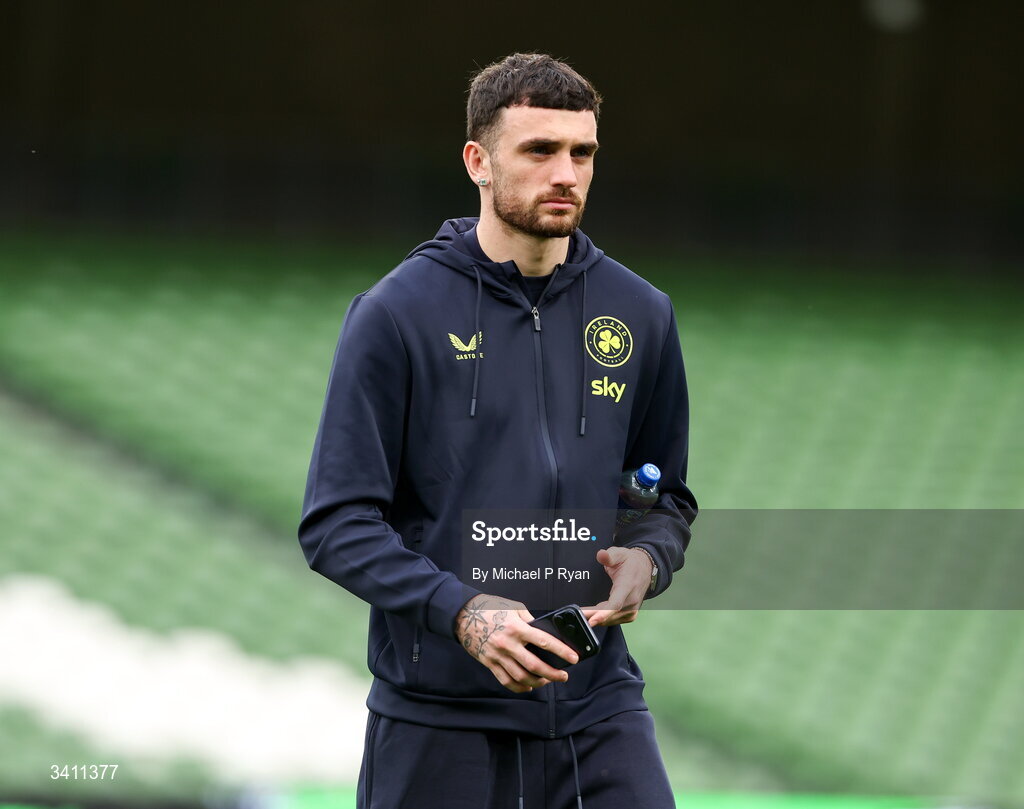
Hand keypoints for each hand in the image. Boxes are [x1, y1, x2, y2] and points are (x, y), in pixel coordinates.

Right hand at [455, 594, 578, 692]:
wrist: (463, 615)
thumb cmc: (490, 608)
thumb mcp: (513, 607)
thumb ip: (529, 620)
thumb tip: (544, 631)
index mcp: (516, 627)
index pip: (544, 641)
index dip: (561, 651)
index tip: (574, 658)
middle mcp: (508, 643)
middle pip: (535, 665)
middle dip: (553, 673)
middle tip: (564, 676)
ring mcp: (498, 655)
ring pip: (521, 676)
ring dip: (538, 682)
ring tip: (548, 681)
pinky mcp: (489, 663)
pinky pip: (506, 680)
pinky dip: (519, 687)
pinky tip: (528, 686)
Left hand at [582, 547, 652, 626]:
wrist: (644, 568)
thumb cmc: (630, 562)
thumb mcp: (619, 553)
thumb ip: (609, 555)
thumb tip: (601, 555)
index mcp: (628, 585)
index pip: (616, 603)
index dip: (603, 613)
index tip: (592, 620)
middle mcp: (632, 600)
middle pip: (610, 614)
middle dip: (593, 616)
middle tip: (577, 615)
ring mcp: (632, 609)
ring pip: (611, 619)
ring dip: (597, 618)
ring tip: (583, 614)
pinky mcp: (630, 614)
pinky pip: (614, 620)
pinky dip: (603, 618)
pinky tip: (594, 614)